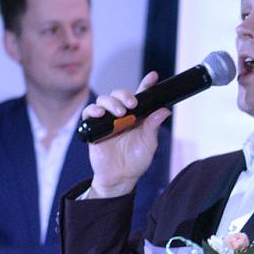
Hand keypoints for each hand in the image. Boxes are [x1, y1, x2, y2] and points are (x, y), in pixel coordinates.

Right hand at [84, 71, 168, 198]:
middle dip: (125, 95)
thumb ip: (153, 126)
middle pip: (119, 94)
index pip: (141, 96)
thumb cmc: (136, 161)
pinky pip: (89, 113)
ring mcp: (107, 120)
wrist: (120, 178)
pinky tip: (100, 114)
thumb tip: (164, 110)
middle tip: (132, 105)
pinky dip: (93, 110)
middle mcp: (121, 115)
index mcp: (137, 116)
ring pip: (104, 100)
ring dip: (111, 103)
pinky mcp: (94, 128)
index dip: (146, 84)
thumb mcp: (149, 144)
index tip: (153, 76)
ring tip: (120, 113)